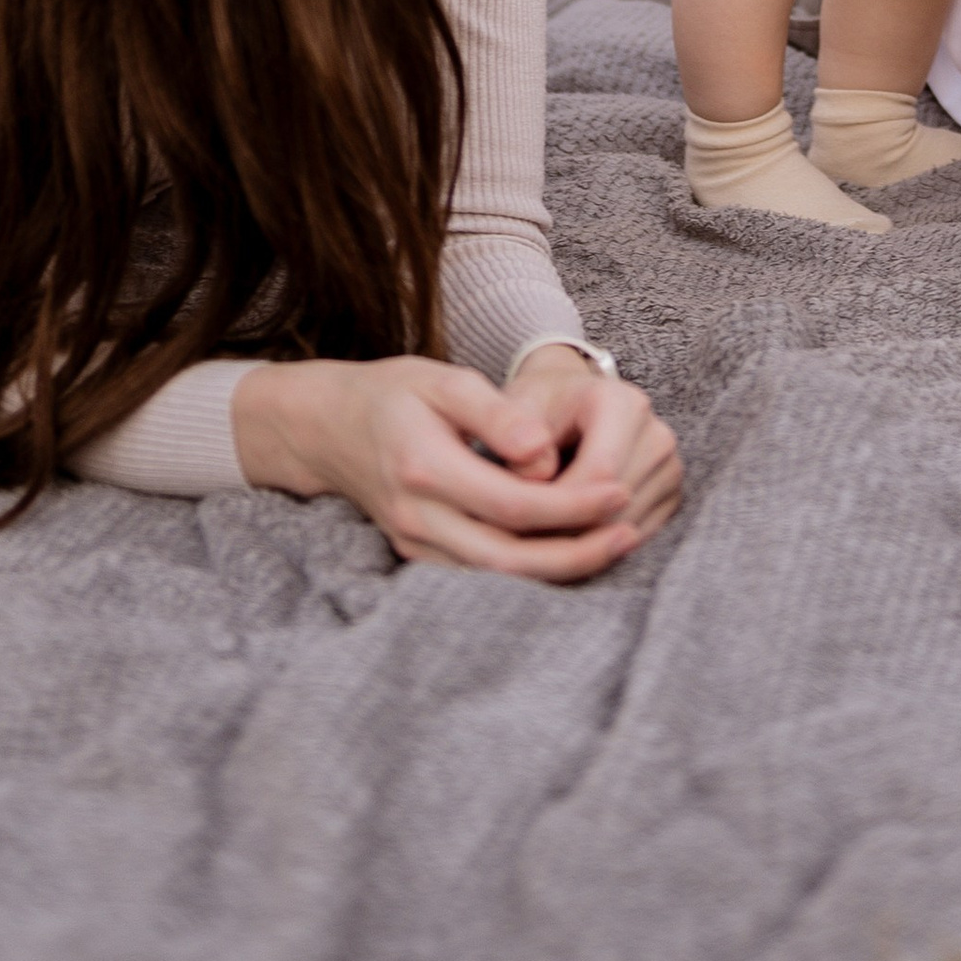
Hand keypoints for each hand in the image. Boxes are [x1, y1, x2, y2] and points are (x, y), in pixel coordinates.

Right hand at [231, 351, 683, 578]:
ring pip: (495, 579)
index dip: (571, 505)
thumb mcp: (443, 381)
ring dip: (558, 570)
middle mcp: (417, 518)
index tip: (620, 490)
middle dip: (576, 553)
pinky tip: (571, 553)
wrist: (329, 427)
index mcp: (424, 469)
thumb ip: (496, 416)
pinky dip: (528, 573)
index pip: (512, 505)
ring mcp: (414, 544)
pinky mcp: (418, 555)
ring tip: (616, 544)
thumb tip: (544, 453)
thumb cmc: (394, 393)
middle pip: (507, 559)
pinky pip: (480, 577)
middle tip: (631, 532)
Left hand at [494, 346, 684, 545]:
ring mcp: (669, 467)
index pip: (599, 472)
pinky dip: (600, 547)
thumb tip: (537, 475)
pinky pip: (636, 538)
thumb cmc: (539, 409)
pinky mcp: (670, 495)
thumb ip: (517, 435)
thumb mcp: (517, 408)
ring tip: (539, 537)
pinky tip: (565, 538)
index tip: (516, 518)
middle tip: (521, 539)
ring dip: (582, 543)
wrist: (571, 405)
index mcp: (621, 403)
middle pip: (616, 507)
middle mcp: (656, 434)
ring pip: (626, 529)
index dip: (556, 505)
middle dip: (566, 529)